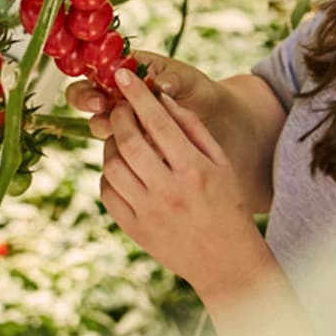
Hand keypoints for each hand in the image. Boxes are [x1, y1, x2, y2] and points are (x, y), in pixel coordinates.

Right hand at [65, 50, 219, 135]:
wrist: (216, 121)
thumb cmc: (199, 91)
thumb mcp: (190, 81)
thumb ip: (174, 80)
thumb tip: (161, 85)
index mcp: (126, 71)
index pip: (95, 71)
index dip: (92, 81)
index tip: (103, 96)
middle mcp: (116, 94)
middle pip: (85, 97)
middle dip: (88, 101)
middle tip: (103, 105)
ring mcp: (121, 119)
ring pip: (99, 124)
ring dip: (109, 126)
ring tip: (133, 128)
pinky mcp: (131, 142)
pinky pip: (115, 147)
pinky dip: (123, 148)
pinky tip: (142, 150)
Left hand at [96, 66, 265, 296]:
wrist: (225, 260)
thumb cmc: (226, 203)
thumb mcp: (220, 162)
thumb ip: (192, 128)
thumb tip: (162, 98)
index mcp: (193, 169)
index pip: (157, 122)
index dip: (137, 94)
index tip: (123, 75)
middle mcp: (168, 191)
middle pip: (128, 141)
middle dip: (119, 116)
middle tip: (120, 106)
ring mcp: (148, 212)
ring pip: (112, 166)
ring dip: (111, 144)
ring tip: (122, 138)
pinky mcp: (134, 229)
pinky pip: (108, 193)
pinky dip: (109, 174)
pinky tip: (122, 168)